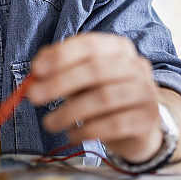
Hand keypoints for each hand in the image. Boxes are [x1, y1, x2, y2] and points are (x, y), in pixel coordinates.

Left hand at [27, 32, 162, 162]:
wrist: (136, 126)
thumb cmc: (101, 95)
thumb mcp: (81, 79)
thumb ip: (60, 72)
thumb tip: (35, 74)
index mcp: (118, 48)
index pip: (89, 45)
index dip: (61, 55)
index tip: (36, 69)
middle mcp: (136, 66)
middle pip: (95, 70)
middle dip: (59, 83)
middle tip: (33, 97)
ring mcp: (145, 92)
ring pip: (103, 98)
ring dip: (69, 112)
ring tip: (50, 123)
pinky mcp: (147, 119)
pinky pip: (113, 124)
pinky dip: (86, 131)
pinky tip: (72, 134)